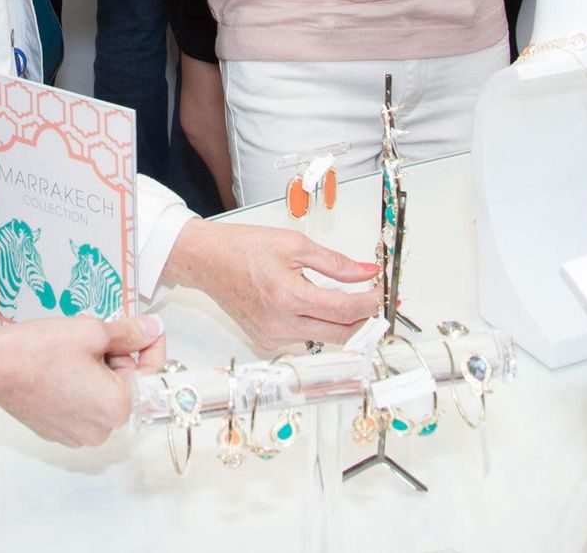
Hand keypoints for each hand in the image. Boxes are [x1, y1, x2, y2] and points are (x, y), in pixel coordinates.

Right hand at [0, 312, 165, 445]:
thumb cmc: (38, 351)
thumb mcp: (93, 331)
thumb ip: (130, 332)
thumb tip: (152, 329)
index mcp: (116, 407)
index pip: (150, 374)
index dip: (150, 345)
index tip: (147, 328)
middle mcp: (101, 430)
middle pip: (125, 385)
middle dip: (117, 357)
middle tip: (94, 335)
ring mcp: (77, 435)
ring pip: (103, 395)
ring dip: (97, 370)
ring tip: (73, 350)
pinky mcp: (58, 431)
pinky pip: (82, 406)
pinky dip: (79, 384)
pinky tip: (61, 366)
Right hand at [161, 219, 380, 349]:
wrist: (207, 260)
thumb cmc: (243, 247)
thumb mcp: (294, 244)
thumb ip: (334, 262)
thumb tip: (365, 272)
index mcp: (290, 297)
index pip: (345, 310)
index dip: (369, 302)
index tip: (379, 292)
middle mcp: (282, 324)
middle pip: (341, 334)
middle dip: (361, 318)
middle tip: (370, 299)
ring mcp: (273, 337)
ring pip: (322, 337)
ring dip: (337, 320)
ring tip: (338, 296)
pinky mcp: (266, 342)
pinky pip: (302, 338)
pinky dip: (313, 323)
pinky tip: (306, 304)